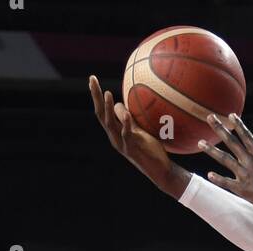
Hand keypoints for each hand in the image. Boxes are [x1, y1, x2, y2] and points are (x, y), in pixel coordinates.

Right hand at [88, 76, 186, 197]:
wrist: (160, 170)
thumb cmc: (151, 150)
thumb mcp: (139, 130)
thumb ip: (131, 118)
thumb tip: (124, 103)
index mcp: (115, 131)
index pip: (102, 111)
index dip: (96, 96)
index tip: (93, 79)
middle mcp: (114, 137)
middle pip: (100, 114)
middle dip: (95, 96)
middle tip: (92, 79)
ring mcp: (121, 144)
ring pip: (110, 124)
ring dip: (107, 108)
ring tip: (106, 93)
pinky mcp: (131, 149)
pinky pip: (127, 135)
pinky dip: (126, 124)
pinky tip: (127, 114)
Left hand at [200, 113, 252, 214]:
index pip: (247, 136)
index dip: (238, 125)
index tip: (230, 115)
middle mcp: (251, 161)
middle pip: (232, 142)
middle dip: (220, 129)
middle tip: (210, 117)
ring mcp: (246, 175)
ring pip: (225, 159)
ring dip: (212, 150)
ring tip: (200, 142)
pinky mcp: (244, 190)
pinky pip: (227, 183)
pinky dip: (218, 179)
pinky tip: (209, 175)